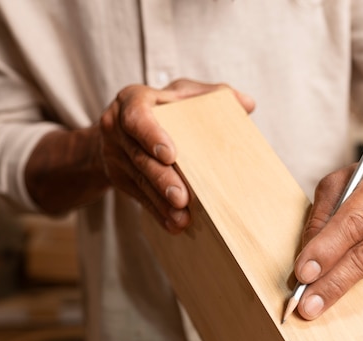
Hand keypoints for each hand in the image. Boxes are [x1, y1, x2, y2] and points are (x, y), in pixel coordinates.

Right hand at [99, 79, 254, 232]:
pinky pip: (139, 196)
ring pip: (139, 180)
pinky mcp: (118, 177)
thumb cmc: (163, 108)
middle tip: (181, 198)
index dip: (152, 136)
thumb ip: (212, 96)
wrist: (122, 129)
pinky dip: (157, 211)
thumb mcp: (183, 94)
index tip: (170, 155)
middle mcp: (116, 127)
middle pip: (140, 156)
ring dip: (160, 202)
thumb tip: (247, 104)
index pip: (137, 117)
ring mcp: (114, 154)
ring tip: (182, 217)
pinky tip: (174, 224)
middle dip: (161, 178)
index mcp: (132, 100)